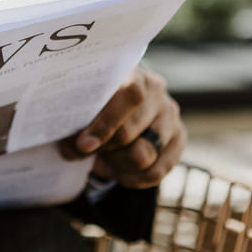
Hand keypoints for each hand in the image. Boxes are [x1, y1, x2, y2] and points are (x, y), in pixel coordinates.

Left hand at [60, 66, 184, 187]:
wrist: (119, 103)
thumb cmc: (96, 102)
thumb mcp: (85, 105)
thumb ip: (77, 123)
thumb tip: (72, 147)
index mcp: (131, 73)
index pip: (129, 95)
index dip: (106, 123)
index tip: (83, 144)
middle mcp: (156, 90)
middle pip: (129, 132)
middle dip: (104, 148)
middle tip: (87, 151)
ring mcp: (170, 114)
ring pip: (143, 155)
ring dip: (118, 163)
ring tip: (106, 158)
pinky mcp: (178, 138)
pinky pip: (157, 171)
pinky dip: (134, 179)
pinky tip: (120, 173)